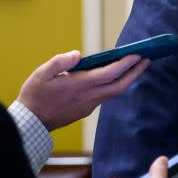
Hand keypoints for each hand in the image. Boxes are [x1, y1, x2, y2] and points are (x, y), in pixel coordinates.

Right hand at [16, 51, 149, 130]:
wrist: (31, 122)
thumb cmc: (34, 95)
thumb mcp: (42, 74)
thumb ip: (60, 62)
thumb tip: (77, 54)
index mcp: (79, 85)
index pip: (109, 74)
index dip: (125, 64)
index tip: (137, 55)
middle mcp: (88, 97)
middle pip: (119, 86)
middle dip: (135, 73)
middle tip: (146, 61)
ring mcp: (89, 105)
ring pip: (114, 93)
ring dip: (127, 80)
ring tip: (135, 67)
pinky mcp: (86, 110)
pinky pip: (105, 97)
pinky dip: (115, 86)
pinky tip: (115, 78)